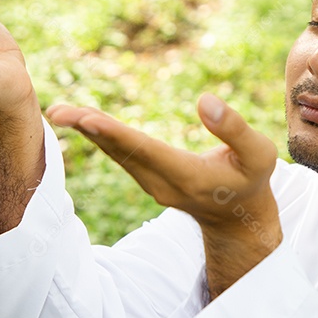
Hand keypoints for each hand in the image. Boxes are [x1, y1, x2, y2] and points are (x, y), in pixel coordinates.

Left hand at [47, 94, 281, 296]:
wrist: (238, 217)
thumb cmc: (251, 179)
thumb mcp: (259, 155)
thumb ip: (233, 128)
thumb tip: (204, 100)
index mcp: (190, 178)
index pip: (148, 152)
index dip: (117, 135)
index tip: (89, 120)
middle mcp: (163, 184)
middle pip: (122, 153)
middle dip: (90, 130)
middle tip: (59, 112)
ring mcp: (152, 185)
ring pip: (117, 154)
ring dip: (88, 132)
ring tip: (60, 112)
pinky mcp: (147, 179)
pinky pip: (120, 155)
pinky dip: (99, 136)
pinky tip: (81, 120)